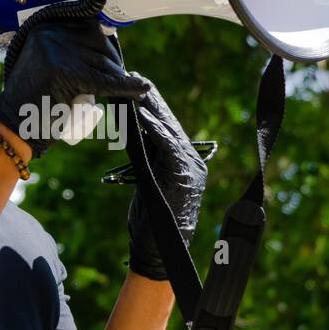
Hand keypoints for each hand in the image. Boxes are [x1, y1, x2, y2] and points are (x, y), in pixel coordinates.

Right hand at [0, 19, 151, 157]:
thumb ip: (68, 45)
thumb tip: (109, 31)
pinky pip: (106, 81)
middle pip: (99, 44)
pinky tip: (141, 89)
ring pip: (104, 64)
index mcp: (45, 26)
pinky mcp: (66, 74)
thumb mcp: (46, 61)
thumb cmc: (33, 99)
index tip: (112, 60)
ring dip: (119, 78)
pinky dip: (127, 87)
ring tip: (123, 91)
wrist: (14, 127)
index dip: (106, 45)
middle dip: (113, 64)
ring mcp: (57, 53)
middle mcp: (49, 34)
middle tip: (117, 82)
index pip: (90, 26)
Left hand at [126, 79, 207, 280]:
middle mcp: (192, 163)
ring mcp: (190, 170)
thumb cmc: (150, 224)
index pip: (169, 129)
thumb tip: (137, 137)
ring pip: (169, 132)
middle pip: (170, 125)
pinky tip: (144, 118)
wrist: (159, 253)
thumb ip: (148, 162)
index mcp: (186, 164)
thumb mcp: (148, 185)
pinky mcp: (183, 178)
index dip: (154, 107)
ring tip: (137, 90)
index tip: (139, 87)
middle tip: (136, 76)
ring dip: (151, 110)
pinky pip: (169, 149)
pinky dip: (156, 132)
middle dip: (152, 101)